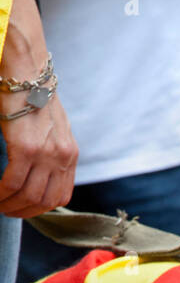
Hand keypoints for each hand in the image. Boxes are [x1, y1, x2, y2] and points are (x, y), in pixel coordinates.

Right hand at [0, 91, 77, 217]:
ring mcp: (46, 155)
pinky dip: (1, 193)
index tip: (25, 208)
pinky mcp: (27, 149)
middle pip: (45, 201)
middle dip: (24, 211)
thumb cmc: (32, 97)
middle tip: (7, 210)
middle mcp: (62, 157)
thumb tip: (39, 173)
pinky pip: (13, 183)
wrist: (26, 71)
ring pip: (28, 196)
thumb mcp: (52, 128)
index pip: (61, 196)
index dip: (41, 208)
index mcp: (70, 155)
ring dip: (11, 205)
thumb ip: (51, 151)